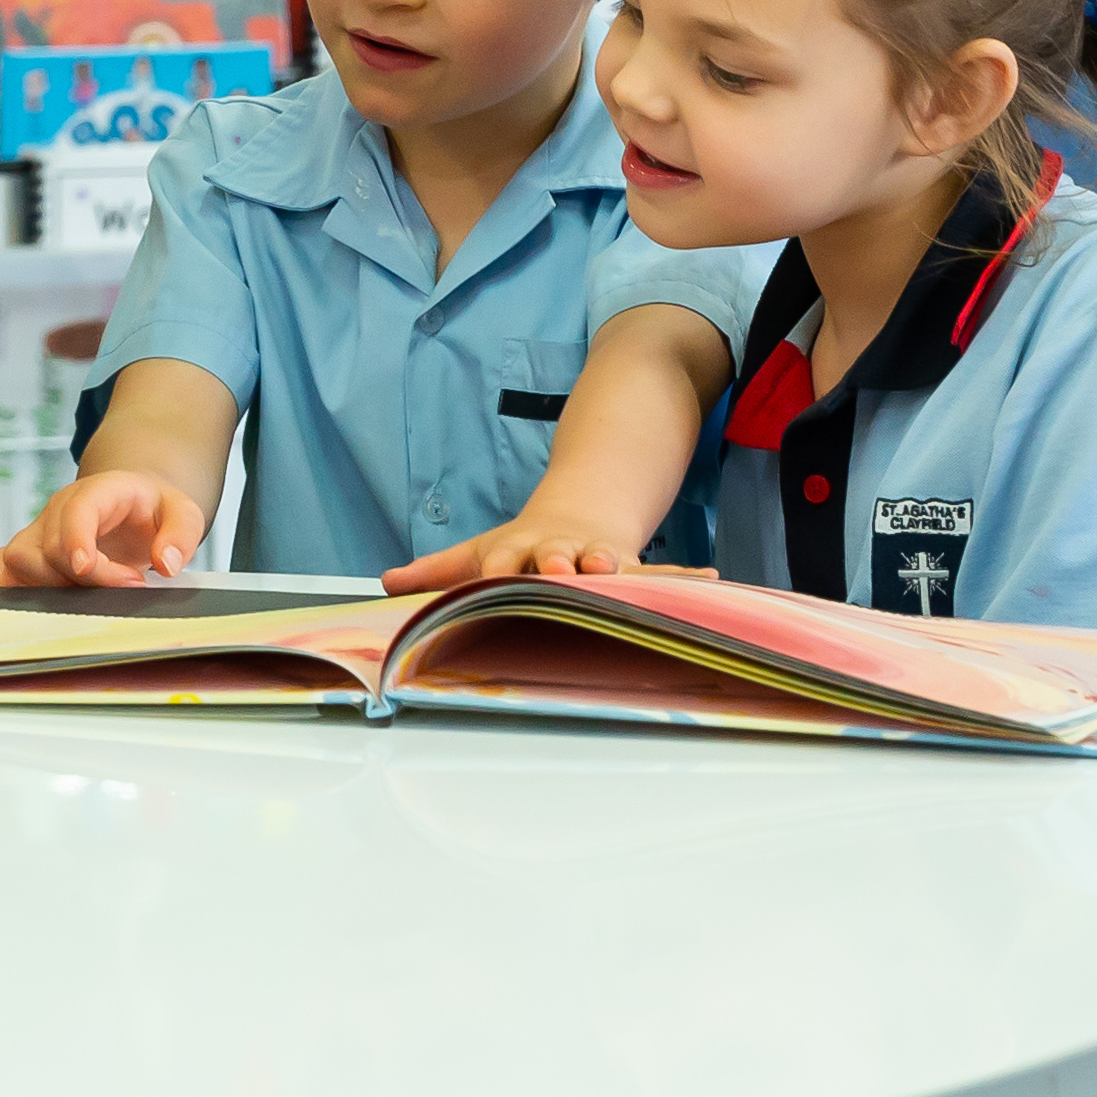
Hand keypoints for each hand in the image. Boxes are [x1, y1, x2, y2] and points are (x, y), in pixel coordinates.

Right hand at [0, 468, 203, 587]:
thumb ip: (181, 534)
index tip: (87, 569)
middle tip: (127, 586)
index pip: (77, 510)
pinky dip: (11, 589)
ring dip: (49, 588)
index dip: (76, 540)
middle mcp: (60, 508)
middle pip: (47, 547)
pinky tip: (45, 604)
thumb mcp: (183, 513)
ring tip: (89, 598)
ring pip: (18, 561)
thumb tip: (164, 563)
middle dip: (82, 578)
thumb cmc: (155, 510)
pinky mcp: (26, 552)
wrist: (134, 506)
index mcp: (99, 490)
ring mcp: (39, 530)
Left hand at [384, 506, 661, 593]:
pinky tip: (711, 580)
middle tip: (561, 566)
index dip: (504, 567)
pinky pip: (658, 575)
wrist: (577, 513)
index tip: (501, 573)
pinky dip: (684, 578)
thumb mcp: (476, 554)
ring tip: (620, 569)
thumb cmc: (521, 549)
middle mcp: (560, 551)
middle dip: (560, 562)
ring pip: (609, 563)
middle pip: (559, 557)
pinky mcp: (629, 568)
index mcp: (520, 549)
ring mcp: (597, 557)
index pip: (507, 558)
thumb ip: (435, 572)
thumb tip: (384, 582)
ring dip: (614, 569)